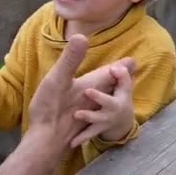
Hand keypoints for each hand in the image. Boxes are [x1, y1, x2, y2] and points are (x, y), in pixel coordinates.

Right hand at [0, 35, 134, 174]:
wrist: (45, 140)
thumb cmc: (50, 108)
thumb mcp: (58, 79)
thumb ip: (70, 59)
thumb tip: (81, 36)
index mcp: (89, 86)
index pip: (108, 73)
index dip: (119, 66)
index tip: (131, 61)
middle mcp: (90, 99)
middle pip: (108, 86)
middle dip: (117, 78)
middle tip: (128, 71)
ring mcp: (84, 112)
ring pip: (100, 99)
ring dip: (108, 91)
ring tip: (112, 87)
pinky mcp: (75, 122)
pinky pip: (90, 110)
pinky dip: (93, 105)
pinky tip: (87, 108)